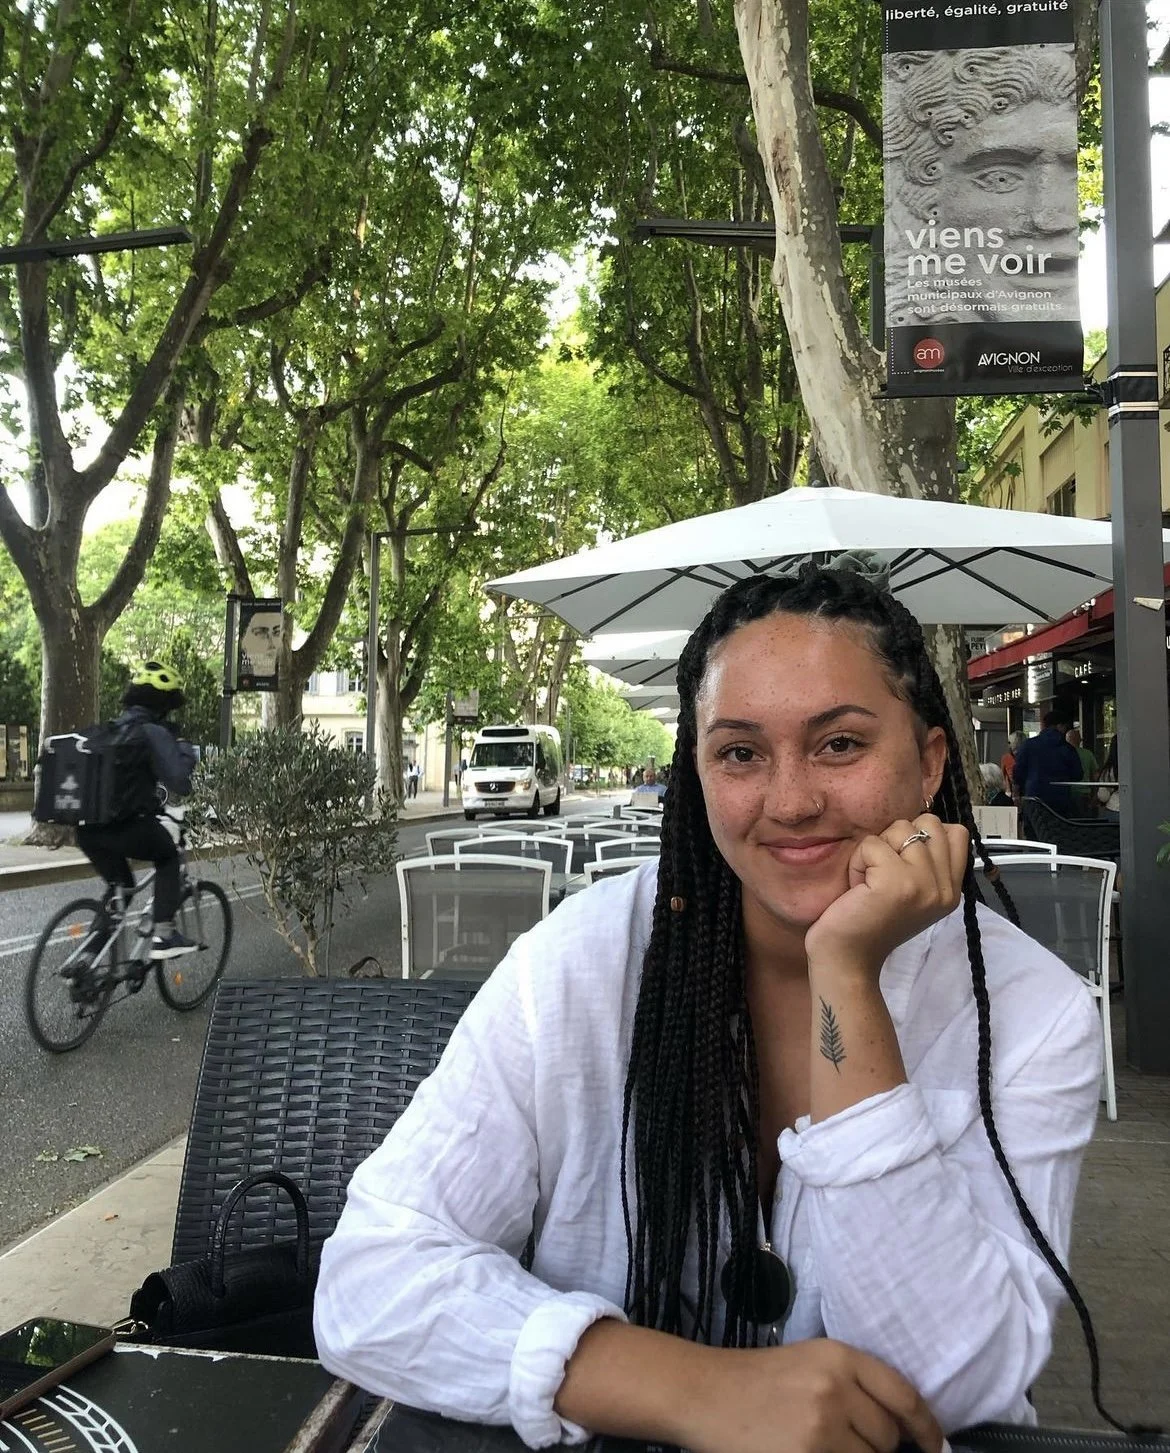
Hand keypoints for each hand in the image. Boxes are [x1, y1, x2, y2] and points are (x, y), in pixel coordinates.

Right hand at [682, 1338, 942, 1452]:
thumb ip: (854, 1385)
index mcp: (839, 1356)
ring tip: (817, 1443)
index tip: (933, 1445)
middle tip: (842, 1439)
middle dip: (876, 1445)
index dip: (926, 1427)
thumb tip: (903, 1429)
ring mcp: (822, 1427)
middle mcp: (836, 1388)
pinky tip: (807, 1450)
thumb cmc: (756, 1380)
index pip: (903, 1396)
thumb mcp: (810, 1364)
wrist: (703, 1393)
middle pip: (888, 1435)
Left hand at [804, 814, 967, 974]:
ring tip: (869, 881)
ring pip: (900, 828)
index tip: (902, 860)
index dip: (924, 834)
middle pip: (929, 823)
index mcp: (952, 890)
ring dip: (875, 850)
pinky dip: (858, 861)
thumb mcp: (911, 891)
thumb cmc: (870, 921)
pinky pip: (872, 844)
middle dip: (898, 837)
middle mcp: (944, 888)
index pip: (956, 833)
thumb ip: (925, 862)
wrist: (847, 960)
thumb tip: (921, 821)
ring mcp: (923, 885)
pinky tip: (857, 888)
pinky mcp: (896, 883)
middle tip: (882, 871)